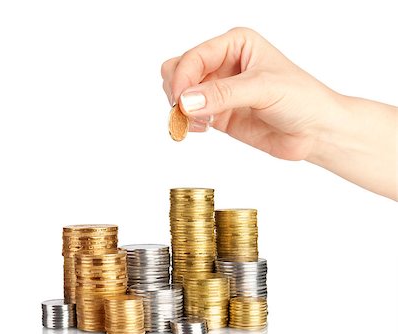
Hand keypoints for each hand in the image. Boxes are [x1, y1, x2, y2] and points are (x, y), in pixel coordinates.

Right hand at [161, 27, 337, 160]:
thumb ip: (223, 94)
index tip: (181, 100)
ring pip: (181, 94)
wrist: (314, 131)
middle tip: (182, 109)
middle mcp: (223, 65)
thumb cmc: (300, 98)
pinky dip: (187, 122)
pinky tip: (201, 128)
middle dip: (177, 90)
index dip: (183, 77)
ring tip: (196, 122)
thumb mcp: (263, 88)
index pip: (195, 56)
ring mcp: (219, 91)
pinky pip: (190, 116)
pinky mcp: (218, 115)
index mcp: (235, 45)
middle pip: (180, 70)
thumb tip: (186, 101)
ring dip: (180, 108)